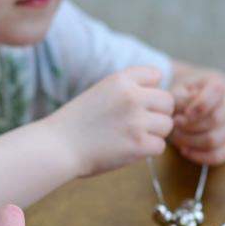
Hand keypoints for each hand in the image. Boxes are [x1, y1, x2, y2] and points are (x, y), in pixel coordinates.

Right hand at [49, 66, 173, 176]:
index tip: (136, 103)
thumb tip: (157, 97)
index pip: (155, 75)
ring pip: (167, 125)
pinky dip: (148, 151)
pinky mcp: (139, 145)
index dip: (150, 91)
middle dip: (157, 114)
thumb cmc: (75, 124)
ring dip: (154, 134)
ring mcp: (137, 121)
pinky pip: (160, 146)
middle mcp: (132, 96)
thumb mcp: (100, 93)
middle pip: (167, 102)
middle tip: (139, 125)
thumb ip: (127, 90)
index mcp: (120, 79)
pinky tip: (130, 150)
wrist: (57, 147)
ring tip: (132, 138)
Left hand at [171, 69, 224, 164]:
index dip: (197, 107)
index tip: (182, 114)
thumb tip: (184, 116)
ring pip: (215, 140)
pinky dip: (200, 156)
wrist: (206, 99)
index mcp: (220, 86)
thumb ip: (180, 98)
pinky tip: (184, 150)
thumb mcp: (181, 88)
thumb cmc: (188, 94)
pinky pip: (220, 156)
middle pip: (214, 120)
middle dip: (189, 126)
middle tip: (174, 125)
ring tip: (176, 136)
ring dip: (190, 142)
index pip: (215, 95)